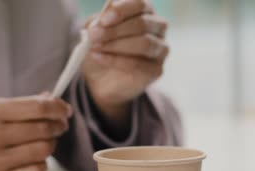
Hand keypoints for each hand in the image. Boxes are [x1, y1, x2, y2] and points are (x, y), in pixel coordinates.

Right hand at [0, 95, 71, 170]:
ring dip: (50, 146)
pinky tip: (34, 161)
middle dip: (58, 126)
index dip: (59, 108)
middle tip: (58, 126)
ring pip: (44, 150)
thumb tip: (50, 98)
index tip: (65, 110)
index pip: (38, 108)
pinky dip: (41, 166)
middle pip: (45, 130)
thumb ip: (19, 106)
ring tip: (43, 143)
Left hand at [83, 0, 168, 129]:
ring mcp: (161, 49)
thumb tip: (105, 14)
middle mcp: (158, 27)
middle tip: (94, 36)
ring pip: (145, 43)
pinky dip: (116, 60)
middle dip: (115, 30)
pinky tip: (100, 57)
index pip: (140, 4)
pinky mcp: (157, 69)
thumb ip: (101, 20)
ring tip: (96, 47)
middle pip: (142, 24)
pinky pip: (139, 63)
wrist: (100, 79)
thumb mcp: (95, 30)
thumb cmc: (101, 48)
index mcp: (145, 11)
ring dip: (117, 45)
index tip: (103, 20)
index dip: (122, 10)